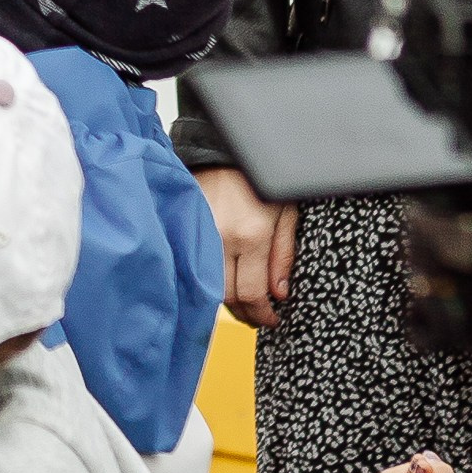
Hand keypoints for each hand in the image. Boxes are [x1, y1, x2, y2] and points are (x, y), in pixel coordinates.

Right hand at [195, 165, 297, 327]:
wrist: (222, 152)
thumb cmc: (258, 180)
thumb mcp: (285, 214)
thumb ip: (283, 255)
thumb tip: (280, 294)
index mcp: (252, 235)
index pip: (252, 293)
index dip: (262, 314)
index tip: (271, 320)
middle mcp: (223, 238)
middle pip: (228, 296)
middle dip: (246, 313)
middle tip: (257, 317)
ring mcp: (200, 235)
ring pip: (209, 286)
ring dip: (227, 302)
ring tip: (242, 304)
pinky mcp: (186, 230)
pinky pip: (195, 268)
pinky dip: (209, 283)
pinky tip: (221, 285)